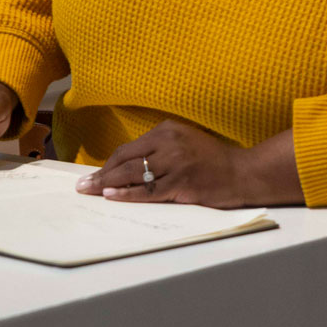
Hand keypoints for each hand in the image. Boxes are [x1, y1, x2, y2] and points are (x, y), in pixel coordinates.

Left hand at [74, 121, 302, 207]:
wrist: (243, 172)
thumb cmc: (212, 161)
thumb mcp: (183, 144)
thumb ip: (158, 151)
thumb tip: (125, 168)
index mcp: (166, 130)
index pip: (128, 148)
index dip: (108, 163)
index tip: (93, 174)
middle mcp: (168, 142)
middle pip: (125, 159)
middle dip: (101, 173)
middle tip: (82, 186)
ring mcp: (175, 162)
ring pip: (133, 174)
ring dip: (107, 184)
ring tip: (90, 192)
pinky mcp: (182, 182)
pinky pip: (148, 190)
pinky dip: (128, 194)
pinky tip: (112, 196)